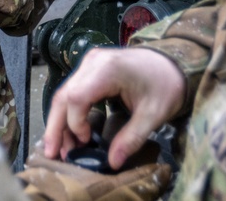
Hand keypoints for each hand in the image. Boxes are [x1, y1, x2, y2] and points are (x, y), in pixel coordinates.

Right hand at [42, 47, 185, 170]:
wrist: (173, 62)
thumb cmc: (165, 85)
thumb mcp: (153, 115)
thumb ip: (132, 138)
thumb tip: (112, 163)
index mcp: (108, 69)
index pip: (76, 97)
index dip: (75, 124)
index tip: (87, 142)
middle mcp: (92, 62)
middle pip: (63, 95)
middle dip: (56, 127)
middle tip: (53, 154)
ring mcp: (89, 64)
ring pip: (64, 94)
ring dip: (61, 122)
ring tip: (63, 149)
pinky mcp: (90, 69)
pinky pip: (73, 91)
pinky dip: (70, 113)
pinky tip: (71, 133)